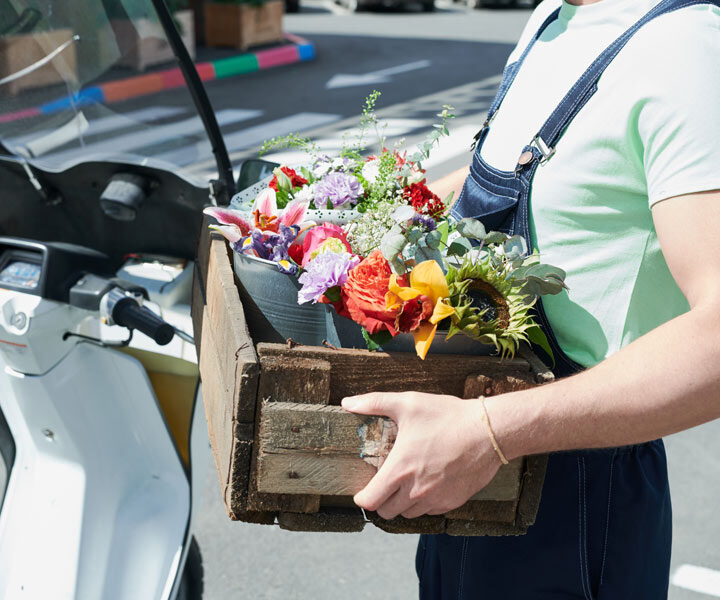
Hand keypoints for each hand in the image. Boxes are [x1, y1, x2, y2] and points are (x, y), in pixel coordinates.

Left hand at [341, 391, 501, 519]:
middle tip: (384, 484)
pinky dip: (424, 502)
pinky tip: (427, 483)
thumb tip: (347, 402)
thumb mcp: (408, 404)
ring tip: (406, 482)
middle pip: (386, 512)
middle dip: (381, 501)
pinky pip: (430, 511)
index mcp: (400, 470)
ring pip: (408, 514)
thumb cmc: (448, 417)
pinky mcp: (453, 502)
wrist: (489, 432)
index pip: (370, 502)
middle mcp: (415, 491)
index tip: (362, 490)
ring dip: (403, 503)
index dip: (362, 498)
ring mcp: (435, 499)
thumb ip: (374, 403)